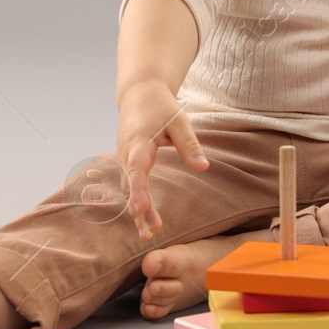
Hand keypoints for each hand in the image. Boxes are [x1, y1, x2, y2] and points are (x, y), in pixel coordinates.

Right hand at [116, 79, 209, 240]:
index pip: (136, 169)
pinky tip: (143, 221)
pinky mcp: (127, 162)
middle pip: (131, 185)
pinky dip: (135, 201)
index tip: (141, 208)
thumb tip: (203, 167)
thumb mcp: (179, 121)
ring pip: (128, 188)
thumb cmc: (160, 106)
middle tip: (150, 232)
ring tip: (148, 234)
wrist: (139, 93)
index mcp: (137, 141)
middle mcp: (126, 153)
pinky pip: (129, 185)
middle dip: (139, 209)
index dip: (138, 190)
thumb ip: (190, 145)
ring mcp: (124, 159)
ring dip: (137, 211)